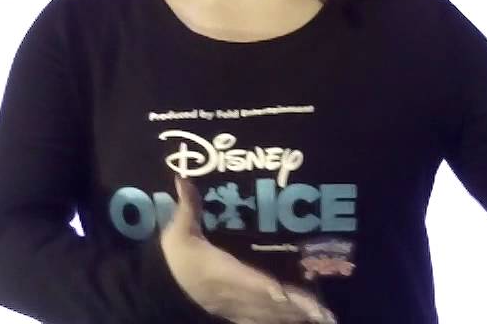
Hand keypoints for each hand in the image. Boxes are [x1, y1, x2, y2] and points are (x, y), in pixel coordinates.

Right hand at [160, 176, 336, 323]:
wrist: (163, 288)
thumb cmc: (177, 258)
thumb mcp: (178, 231)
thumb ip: (188, 206)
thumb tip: (183, 177)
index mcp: (220, 272)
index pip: (245, 281)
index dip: (264, 288)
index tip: (285, 292)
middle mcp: (233, 294)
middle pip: (267, 303)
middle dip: (294, 307)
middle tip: (322, 312)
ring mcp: (237, 306)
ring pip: (270, 314)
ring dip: (295, 316)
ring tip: (323, 317)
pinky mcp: (238, 313)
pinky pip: (263, 321)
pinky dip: (283, 321)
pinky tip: (304, 320)